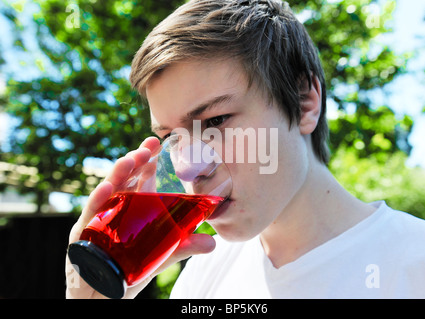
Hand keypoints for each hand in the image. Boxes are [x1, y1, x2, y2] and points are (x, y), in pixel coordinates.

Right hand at [65, 137, 215, 298]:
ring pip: (105, 193)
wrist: (102, 298)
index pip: (137, 180)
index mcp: (130, 209)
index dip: (146, 161)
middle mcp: (112, 210)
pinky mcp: (83, 238)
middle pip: (122, 181)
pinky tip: (106, 189)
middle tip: (147, 149)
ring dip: (117, 176)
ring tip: (129, 161)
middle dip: (133, 162)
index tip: (156, 143)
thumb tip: (212, 242)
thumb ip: (182, 247)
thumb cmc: (128, 272)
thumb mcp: (159, 256)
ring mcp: (96, 221)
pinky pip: (89, 217)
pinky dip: (97, 202)